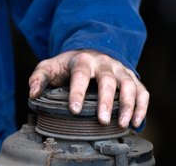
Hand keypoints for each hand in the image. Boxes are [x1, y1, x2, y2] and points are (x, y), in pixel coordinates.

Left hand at [28, 50, 148, 127]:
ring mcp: (119, 70)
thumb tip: (32, 94)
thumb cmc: (68, 64)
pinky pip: (142, 90)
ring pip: (129, 85)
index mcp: (82, 60)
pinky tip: (136, 122)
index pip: (80, 74)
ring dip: (128, 105)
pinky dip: (142, 106)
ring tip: (122, 124)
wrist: (89, 51)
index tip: (74, 109)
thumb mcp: (50, 66)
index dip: (77, 91)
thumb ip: (39, 78)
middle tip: (102, 121)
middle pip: (108, 80)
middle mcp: (104, 63)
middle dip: (106, 101)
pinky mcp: (130, 77)